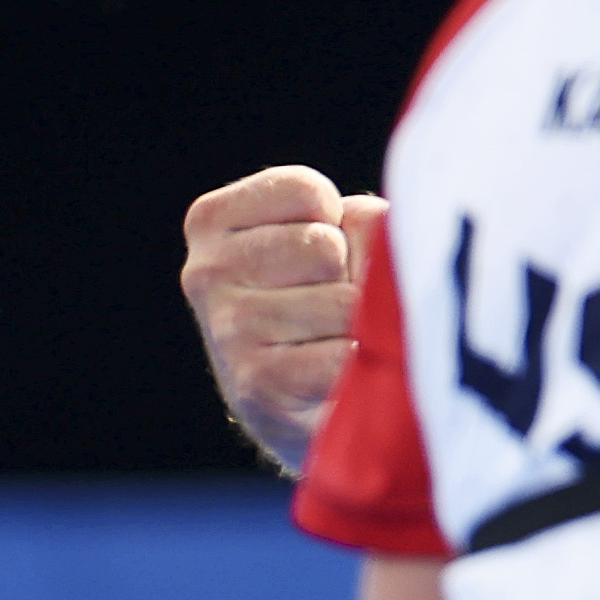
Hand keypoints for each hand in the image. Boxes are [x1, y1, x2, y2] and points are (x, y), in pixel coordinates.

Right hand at [180, 165, 381, 473]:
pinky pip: (344, 356)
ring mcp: (227, 329)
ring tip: (337, 342)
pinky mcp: (256, 385)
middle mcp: (205, 272)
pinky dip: (363, 366)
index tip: (325, 258)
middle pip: (325, 246)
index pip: (307, 192)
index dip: (343, 223)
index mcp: (212, 220)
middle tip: (332, 309)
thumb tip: (394, 253)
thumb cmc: (335, 301)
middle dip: (351, 276)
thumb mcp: (345, 237)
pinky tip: (341, 378)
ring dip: (361, 324)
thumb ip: (364, 222)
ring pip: (342, 303)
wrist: (313, 407)